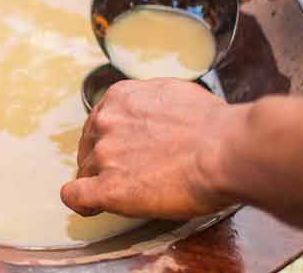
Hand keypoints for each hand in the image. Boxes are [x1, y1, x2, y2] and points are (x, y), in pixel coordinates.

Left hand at [60, 78, 241, 219]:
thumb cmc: (215, 126)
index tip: (122, 151)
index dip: (110, 140)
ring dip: (101, 182)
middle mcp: (106, 122)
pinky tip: (93, 207)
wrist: (225, 150)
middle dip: (104, 160)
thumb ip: (154, 104)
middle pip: (89, 146)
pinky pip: (76, 197)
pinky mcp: (108, 188)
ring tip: (128, 193)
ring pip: (85, 171)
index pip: (100, 121)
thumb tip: (157, 114)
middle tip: (129, 173)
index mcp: (120, 97)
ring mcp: (104, 155)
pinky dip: (82, 203)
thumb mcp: (177, 94)